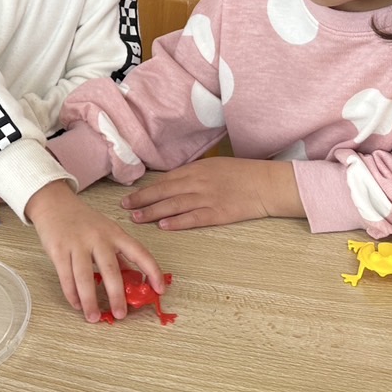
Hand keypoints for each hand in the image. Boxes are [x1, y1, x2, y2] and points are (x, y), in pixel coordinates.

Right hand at [26, 181, 162, 321]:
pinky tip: (77, 305)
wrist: (54, 202)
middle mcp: (98, 237)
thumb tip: (131, 279)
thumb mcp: (106, 231)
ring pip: (85, 277)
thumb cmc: (83, 220)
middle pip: (111, 270)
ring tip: (94, 318)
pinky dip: (72, 294)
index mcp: (115, 233)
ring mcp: (77, 243)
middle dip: (117, 295)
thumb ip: (117, 253)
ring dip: (90, 301)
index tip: (160, 290)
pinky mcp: (58, 249)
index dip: (152, 271)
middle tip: (121, 314)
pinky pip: (66, 276)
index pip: (139, 252)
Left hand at [120, 157, 301, 229]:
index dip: (146, 188)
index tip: (131, 194)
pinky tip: (163, 225)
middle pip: (163, 191)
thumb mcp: (216, 166)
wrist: (267, 183)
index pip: (165, 180)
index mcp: (197, 169)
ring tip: (136, 217)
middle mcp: (198, 182)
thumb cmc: (244, 173)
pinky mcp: (217, 213)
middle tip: (124, 207)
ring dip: (152, 212)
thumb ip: (195, 174)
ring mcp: (207, 198)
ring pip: (173, 205)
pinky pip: (193, 218)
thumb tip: (175, 181)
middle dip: (141, 199)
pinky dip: (176, 222)